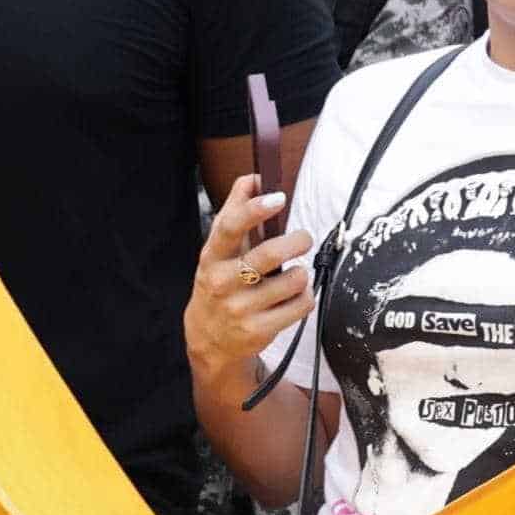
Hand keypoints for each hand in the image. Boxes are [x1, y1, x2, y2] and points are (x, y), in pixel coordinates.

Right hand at [186, 176, 313, 381]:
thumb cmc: (221, 281)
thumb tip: (253, 177)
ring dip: (302, 273)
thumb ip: (236, 211)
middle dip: (296, 241)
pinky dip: (306, 297)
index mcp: (212, 256)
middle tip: (303, 238)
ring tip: (294, 274)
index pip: (230, 228)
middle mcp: (223, 281)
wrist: (208, 337)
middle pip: (268, 255)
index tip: (278, 197)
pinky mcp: (259, 330)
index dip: (254, 209)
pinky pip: (301, 305)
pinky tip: (294, 297)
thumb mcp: (220, 249)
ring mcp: (240, 308)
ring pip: (293, 281)